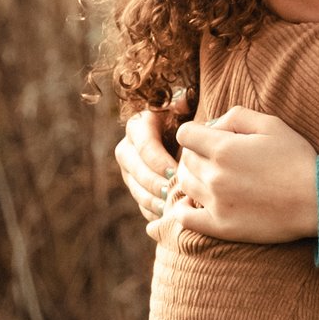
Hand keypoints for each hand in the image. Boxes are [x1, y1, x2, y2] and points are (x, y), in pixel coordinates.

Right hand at [115, 106, 181, 223]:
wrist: (186, 138)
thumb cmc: (190, 120)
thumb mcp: (186, 108)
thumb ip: (183, 104)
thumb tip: (182, 103)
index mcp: (139, 125)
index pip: (144, 145)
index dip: (158, 160)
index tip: (176, 172)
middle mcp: (128, 148)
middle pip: (135, 169)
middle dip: (154, 183)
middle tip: (173, 193)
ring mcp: (129, 171)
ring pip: (135, 188)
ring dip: (153, 200)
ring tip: (172, 207)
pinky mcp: (136, 188)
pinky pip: (140, 203)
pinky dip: (154, 211)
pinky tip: (169, 216)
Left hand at [160, 107, 318, 242]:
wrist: (318, 201)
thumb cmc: (297, 160)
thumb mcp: (271, 124)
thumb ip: (236, 116)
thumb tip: (211, 126)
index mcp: (223, 148)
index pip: (185, 134)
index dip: (195, 133)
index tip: (209, 138)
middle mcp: (214, 175)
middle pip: (185, 159)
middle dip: (196, 154)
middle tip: (216, 159)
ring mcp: (215, 203)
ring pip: (184, 184)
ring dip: (192, 177)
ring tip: (211, 178)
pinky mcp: (221, 227)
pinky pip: (185, 218)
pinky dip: (182, 209)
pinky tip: (194, 203)